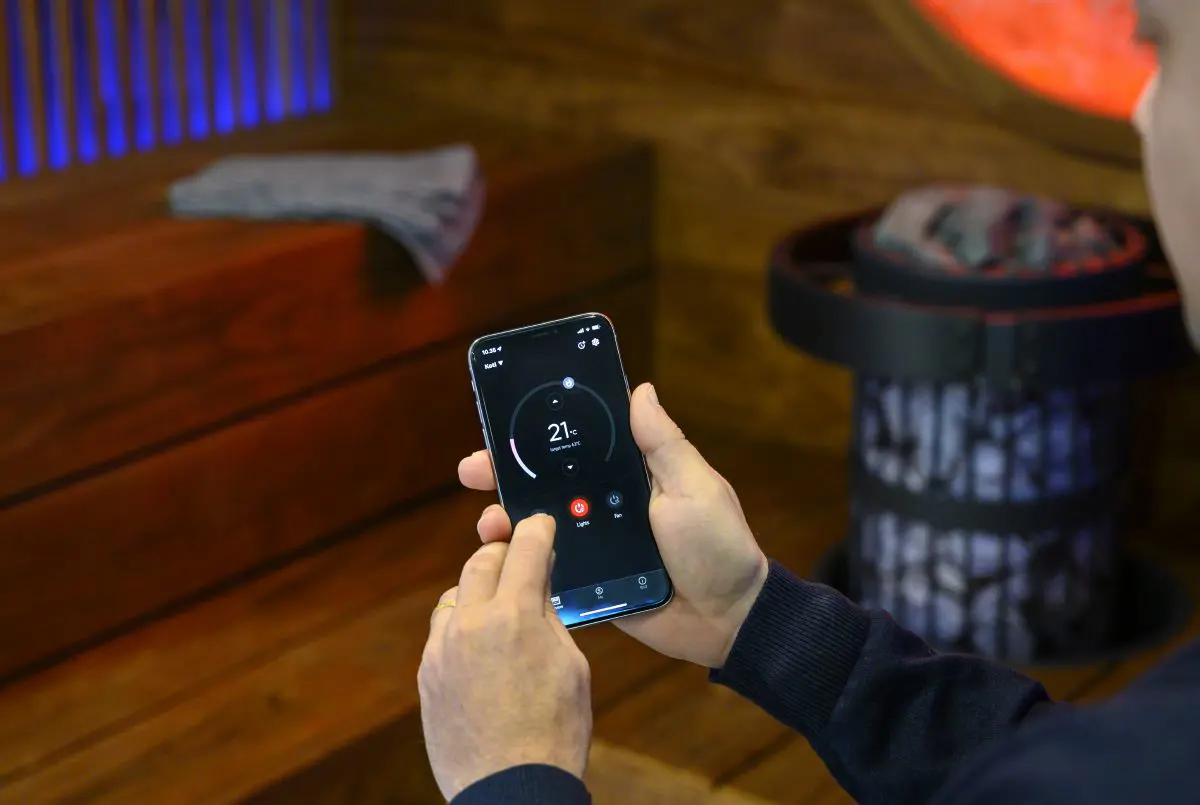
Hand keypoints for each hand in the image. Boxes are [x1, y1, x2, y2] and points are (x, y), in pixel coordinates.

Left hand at [418, 515, 591, 800]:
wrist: (510, 789)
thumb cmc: (554, 732)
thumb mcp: (572, 665)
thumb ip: (549, 616)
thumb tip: (539, 585)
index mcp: (515, 616)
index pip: (524, 547)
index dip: (536, 528)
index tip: (540, 524)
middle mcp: (471, 623)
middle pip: (481, 561)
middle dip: (503, 553)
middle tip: (520, 558)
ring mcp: (442, 649)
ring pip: (456, 596)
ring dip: (478, 593)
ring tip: (501, 613)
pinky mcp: (426, 675)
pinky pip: (442, 633)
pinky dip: (461, 629)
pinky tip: (481, 651)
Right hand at [458, 383, 768, 668]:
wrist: (728, 619)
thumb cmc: (718, 545)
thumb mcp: (695, 486)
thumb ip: (663, 444)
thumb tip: (640, 389)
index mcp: (630, 477)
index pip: (577, 447)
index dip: (541, 435)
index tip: (505, 422)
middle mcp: (606, 506)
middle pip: (546, 484)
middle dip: (505, 474)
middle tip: (472, 470)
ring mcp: (594, 546)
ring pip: (538, 527)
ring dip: (506, 520)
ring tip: (489, 523)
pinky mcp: (589, 584)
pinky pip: (547, 571)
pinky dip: (520, 563)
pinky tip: (499, 559)